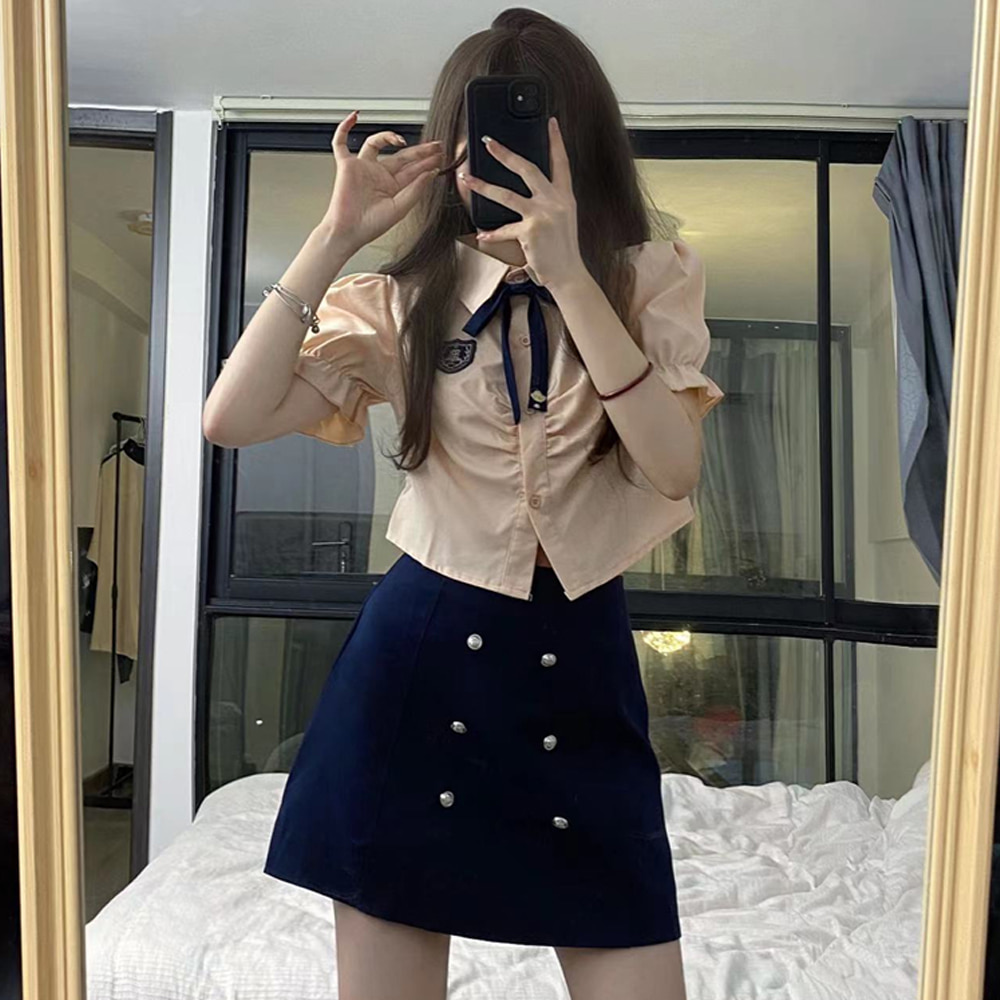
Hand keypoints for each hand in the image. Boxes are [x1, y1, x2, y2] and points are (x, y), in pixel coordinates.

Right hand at [319, 111, 444, 253]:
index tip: (440, 156)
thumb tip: (431, 173)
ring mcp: (363, 168)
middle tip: (435, 145)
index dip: (427, 162)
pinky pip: (341, 142)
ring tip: (401, 140)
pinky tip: (354, 117)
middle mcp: (379, 175)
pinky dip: (344, 128)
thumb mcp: (400, 209)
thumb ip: (416, 190)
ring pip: (376, 143)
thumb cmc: (370, 226)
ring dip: (388, 136)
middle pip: (401, 156)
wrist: (348, 231)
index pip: (413, 169)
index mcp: (393, 186)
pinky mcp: (346, 165)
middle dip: (419, 150)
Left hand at [458, 116, 586, 289]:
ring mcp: (542, 215)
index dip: (556, 141)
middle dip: (505, 153)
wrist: (569, 274)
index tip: (550, 123)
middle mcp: (555, 201)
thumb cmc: (564, 251)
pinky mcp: (530, 231)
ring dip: (483, 185)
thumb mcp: (563, 221)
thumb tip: (529, 194)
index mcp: (565, 197)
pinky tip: (481, 236)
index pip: (561, 162)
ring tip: (468, 178)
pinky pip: (504, 229)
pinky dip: (491, 234)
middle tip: (489, 142)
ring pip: (506, 194)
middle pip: (527, 168)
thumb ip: (549, 204)